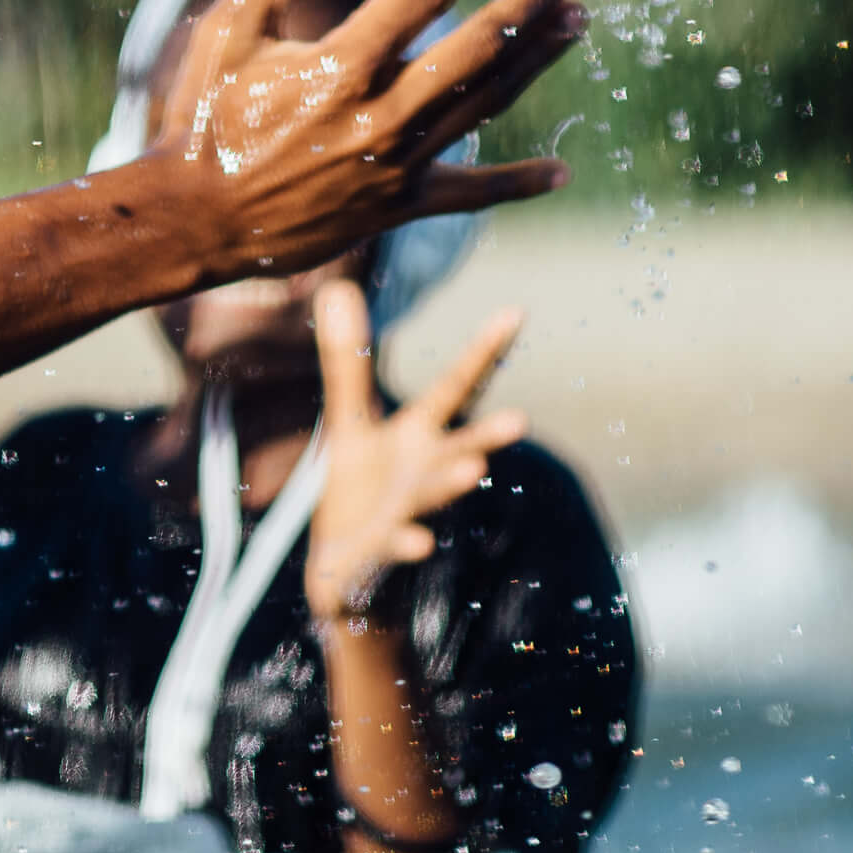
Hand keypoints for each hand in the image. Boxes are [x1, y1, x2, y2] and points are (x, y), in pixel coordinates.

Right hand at [146, 0, 578, 282]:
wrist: (194, 220)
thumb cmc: (205, 118)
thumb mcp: (228, 33)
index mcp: (335, 68)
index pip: (415, 1)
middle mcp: (375, 117)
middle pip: (473, 52)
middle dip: (523, 8)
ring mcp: (393, 166)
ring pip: (483, 105)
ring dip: (535, 62)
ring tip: (574, 23)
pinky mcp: (396, 208)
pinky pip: (469, 196)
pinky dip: (515, 184)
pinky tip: (560, 173)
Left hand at [302, 280, 527, 622]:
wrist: (350, 566)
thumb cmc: (363, 486)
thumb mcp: (350, 420)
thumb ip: (347, 361)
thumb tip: (334, 286)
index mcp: (421, 435)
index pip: (456, 387)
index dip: (484, 350)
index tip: (515, 312)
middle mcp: (424, 472)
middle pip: (458, 448)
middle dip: (486, 435)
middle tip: (518, 419)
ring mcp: (406, 512)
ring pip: (431, 497)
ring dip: (451, 484)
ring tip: (474, 471)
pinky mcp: (380, 551)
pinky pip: (394, 548)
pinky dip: (405, 544)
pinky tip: (416, 544)